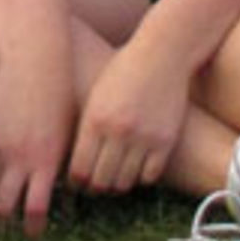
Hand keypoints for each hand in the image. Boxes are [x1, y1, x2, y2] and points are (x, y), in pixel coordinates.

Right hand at [0, 48, 74, 238]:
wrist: (34, 61)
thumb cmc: (61, 96)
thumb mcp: (69, 135)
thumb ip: (64, 167)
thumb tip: (67, 198)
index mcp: (45, 161)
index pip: (35, 210)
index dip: (33, 228)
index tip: (35, 234)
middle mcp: (19, 158)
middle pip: (5, 207)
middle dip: (6, 225)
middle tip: (9, 232)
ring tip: (3, 207)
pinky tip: (2, 167)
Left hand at [68, 33, 189, 198]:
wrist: (163, 53)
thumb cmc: (124, 70)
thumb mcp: (97, 94)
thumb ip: (87, 127)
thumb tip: (74, 164)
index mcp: (95, 118)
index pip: (79, 170)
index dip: (77, 182)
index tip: (78, 182)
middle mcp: (118, 131)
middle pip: (101, 182)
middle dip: (96, 187)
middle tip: (96, 185)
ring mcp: (143, 138)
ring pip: (124, 183)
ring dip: (118, 185)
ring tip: (115, 178)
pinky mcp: (165, 141)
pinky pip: (149, 177)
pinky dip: (141, 177)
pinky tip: (136, 167)